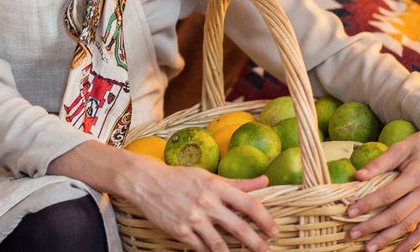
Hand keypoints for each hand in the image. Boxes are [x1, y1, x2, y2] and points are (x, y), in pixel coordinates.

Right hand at [126, 158, 277, 251]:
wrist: (146, 182)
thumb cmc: (179, 177)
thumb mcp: (208, 175)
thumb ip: (237, 182)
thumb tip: (265, 180)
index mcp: (216, 186)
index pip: (248, 204)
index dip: (264, 219)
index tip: (273, 230)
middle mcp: (206, 203)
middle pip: (239, 227)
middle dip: (256, 243)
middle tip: (267, 251)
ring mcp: (193, 219)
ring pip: (220, 245)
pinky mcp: (180, 232)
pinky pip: (201, 249)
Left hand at [346, 103, 419, 251]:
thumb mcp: (401, 147)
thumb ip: (379, 163)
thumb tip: (357, 176)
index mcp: (416, 176)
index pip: (387, 195)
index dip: (367, 205)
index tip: (349, 212)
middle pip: (396, 215)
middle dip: (373, 227)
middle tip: (352, 234)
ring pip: (409, 226)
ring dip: (388, 239)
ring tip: (369, 248)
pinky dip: (412, 242)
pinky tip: (398, 251)